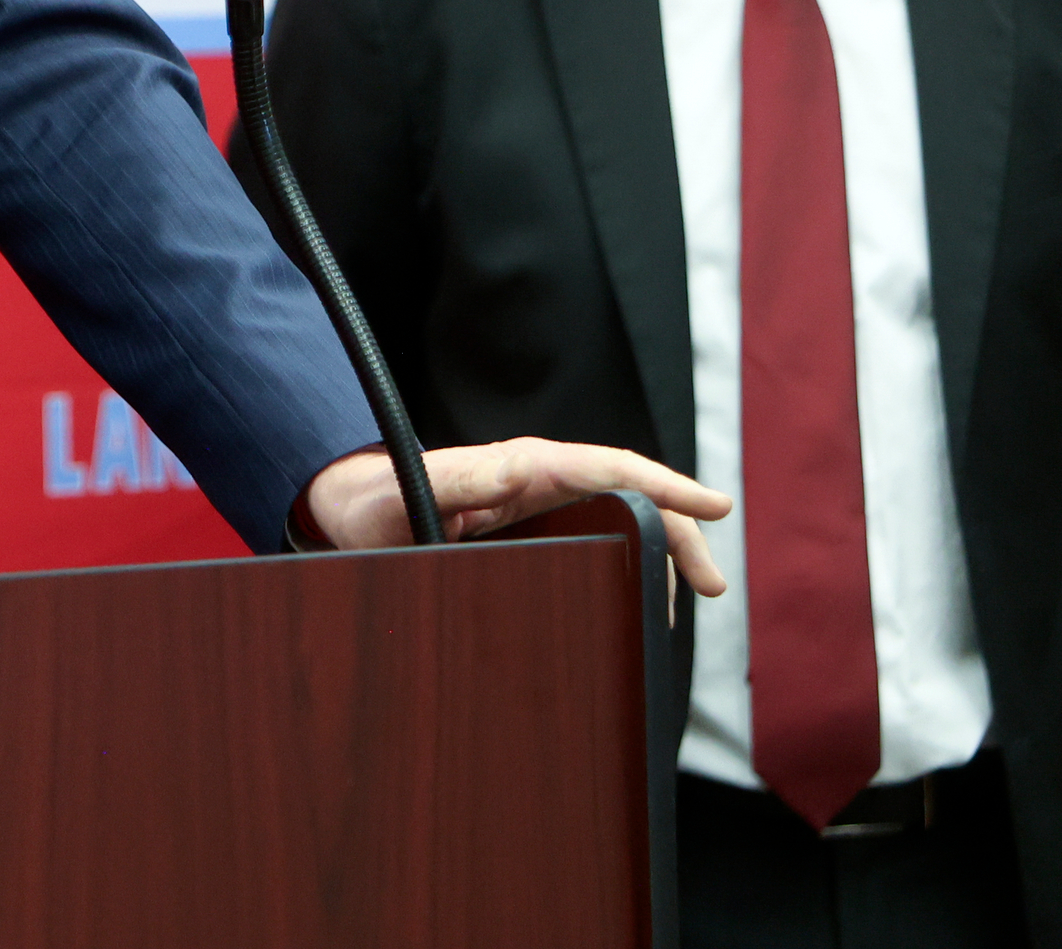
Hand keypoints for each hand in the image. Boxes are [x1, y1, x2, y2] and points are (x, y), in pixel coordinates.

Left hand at [305, 438, 729, 596]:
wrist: (349, 505)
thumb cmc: (374, 499)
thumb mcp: (408, 492)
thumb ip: (454, 483)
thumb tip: (507, 476)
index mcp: (518, 466)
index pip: (607, 467)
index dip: (664, 486)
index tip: (713, 505)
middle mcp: (536, 477)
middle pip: (628, 493)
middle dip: (678, 530)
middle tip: (711, 583)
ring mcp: (537, 500)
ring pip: (618, 514)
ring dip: (660, 547)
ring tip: (689, 595)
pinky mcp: (531, 523)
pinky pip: (596, 531)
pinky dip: (630, 557)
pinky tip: (646, 589)